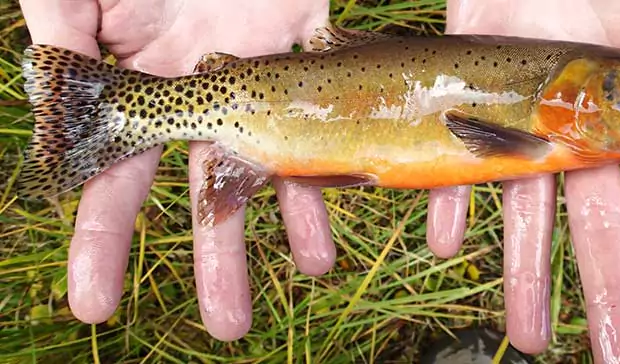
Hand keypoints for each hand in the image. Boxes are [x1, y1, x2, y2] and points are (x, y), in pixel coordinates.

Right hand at [16, 0, 486, 341]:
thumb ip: (60, 29)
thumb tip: (44, 92)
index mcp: (152, 85)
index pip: (121, 178)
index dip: (104, 241)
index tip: (95, 304)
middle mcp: (213, 96)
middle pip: (214, 193)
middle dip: (222, 260)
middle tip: (229, 326)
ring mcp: (268, 80)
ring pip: (284, 164)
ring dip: (300, 221)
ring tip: (317, 268)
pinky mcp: (315, 49)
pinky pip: (339, 109)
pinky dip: (353, 152)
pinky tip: (372, 184)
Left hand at [444, 0, 619, 359]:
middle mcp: (587, 123)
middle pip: (600, 226)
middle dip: (609, 294)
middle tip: (617, 361)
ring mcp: (527, 112)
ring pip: (529, 208)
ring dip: (528, 272)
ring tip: (530, 338)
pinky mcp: (472, 90)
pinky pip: (455, 156)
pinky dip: (450, 198)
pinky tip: (449, 244)